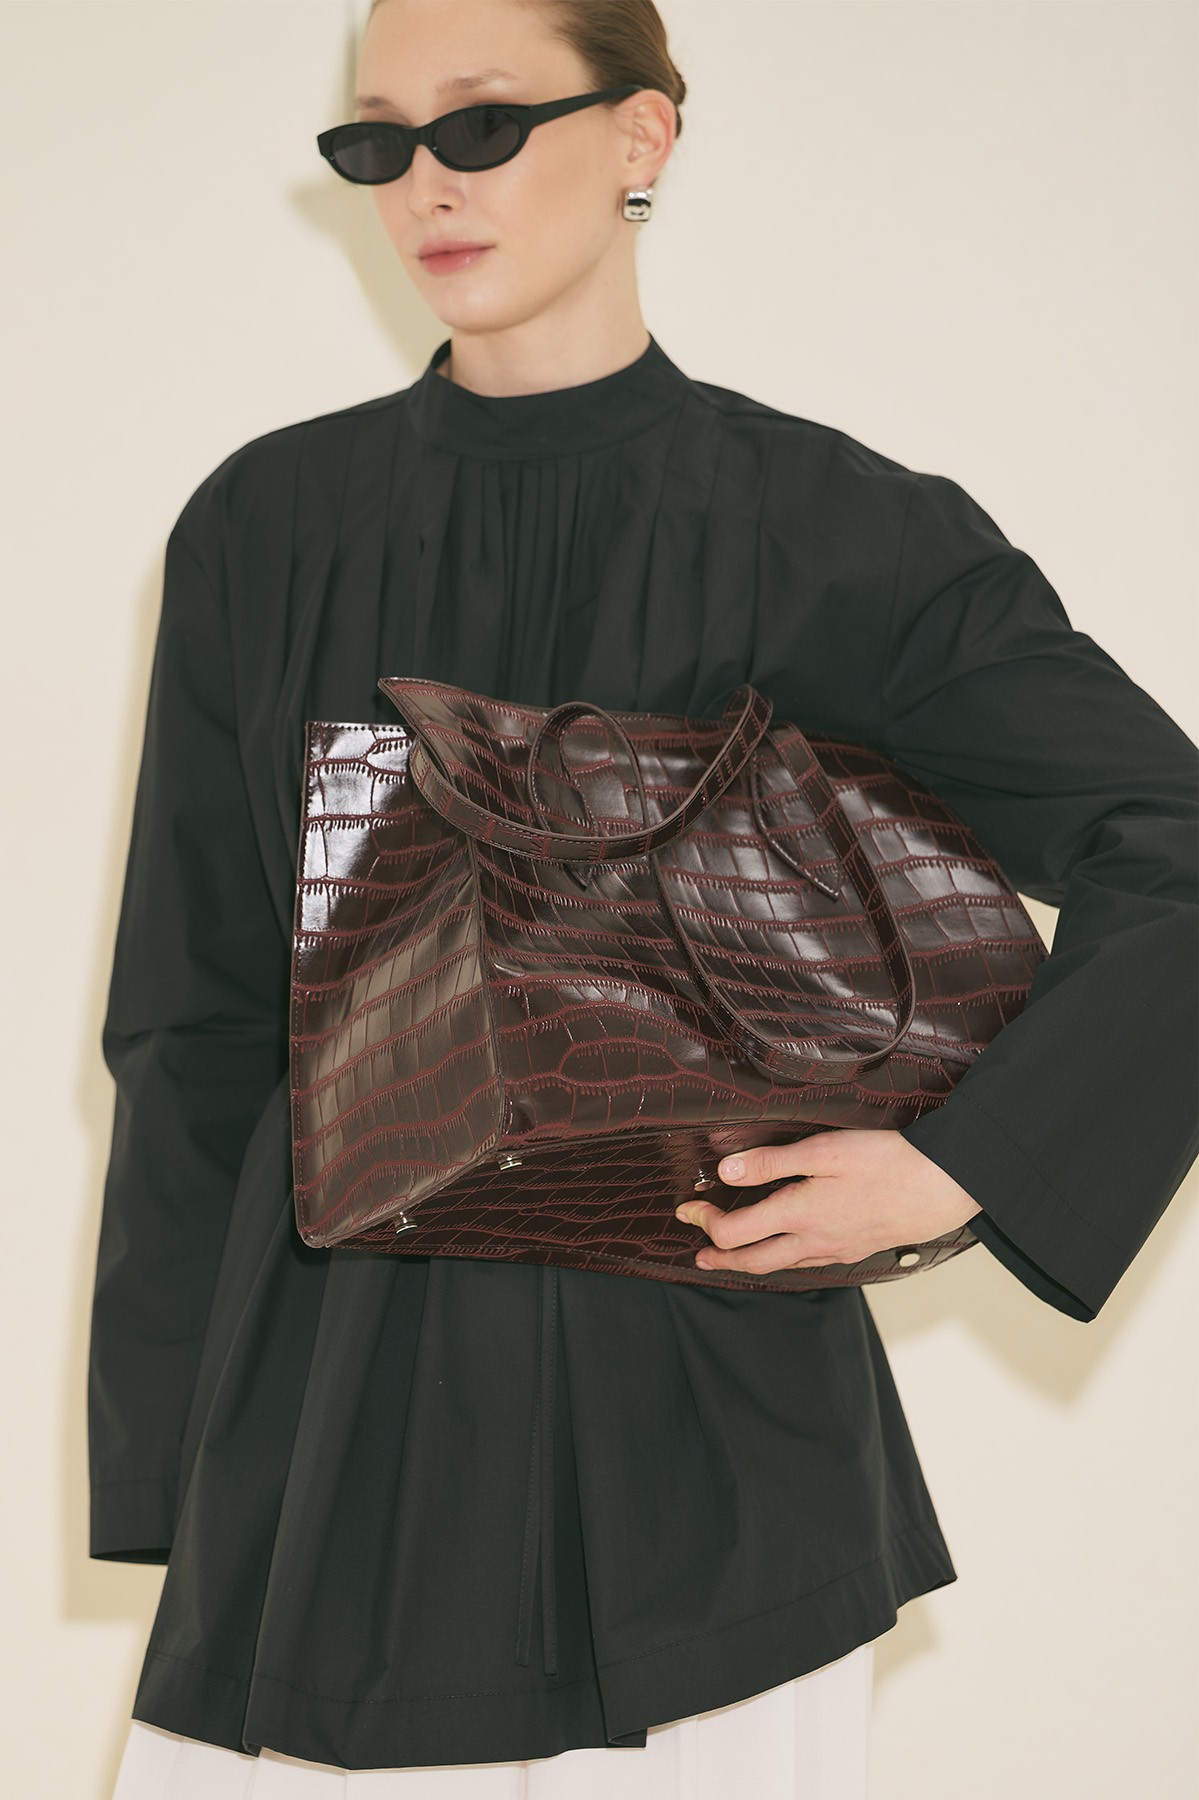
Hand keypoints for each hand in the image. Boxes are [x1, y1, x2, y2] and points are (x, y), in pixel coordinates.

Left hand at [674, 1129, 981, 1273]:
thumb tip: (725, 1171)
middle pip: (753, 1262)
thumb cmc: (887, 1161)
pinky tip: (788, 1251)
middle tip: (698, 1255)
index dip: (706, 1222)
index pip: (736, 1233)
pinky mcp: (856, 1249)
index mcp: (799, 1215)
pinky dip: (785, 1261)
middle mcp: (813, 1242)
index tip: (688, 1208)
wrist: (943, 1186)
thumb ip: (772, 1163)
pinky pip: (809, 1264)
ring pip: (781, 1267)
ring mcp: (836, 1250)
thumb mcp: (824, 1150)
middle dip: (720, 1258)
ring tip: (733, 1257)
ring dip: (751, 1262)